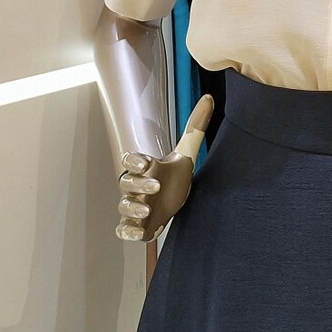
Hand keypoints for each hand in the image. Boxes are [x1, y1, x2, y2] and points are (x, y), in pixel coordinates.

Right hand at [116, 94, 213, 241]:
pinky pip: (122, 229)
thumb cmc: (175, 177)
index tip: (146, 162)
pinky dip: (127, 231)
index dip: (135, 160)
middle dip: (138, 185)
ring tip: (146, 210)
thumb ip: (195, 128)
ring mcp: (134, 206)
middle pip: (126, 183)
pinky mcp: (135, 225)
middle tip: (156, 187)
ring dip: (132, 208)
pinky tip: (139, 232)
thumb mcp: (186, 154)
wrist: (175, 203)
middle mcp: (135, 186)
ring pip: (123, 206)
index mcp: (145, 167)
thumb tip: (209, 98)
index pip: (131, 160)